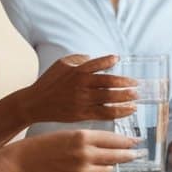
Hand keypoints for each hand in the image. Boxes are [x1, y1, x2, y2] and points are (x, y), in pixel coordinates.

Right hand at [9, 129, 141, 171]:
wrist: (23, 163)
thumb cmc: (44, 144)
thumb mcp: (69, 134)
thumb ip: (90, 139)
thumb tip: (112, 145)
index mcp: (82, 137)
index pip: (114, 139)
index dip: (127, 141)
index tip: (137, 141)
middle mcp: (86, 155)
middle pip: (117, 156)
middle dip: (128, 155)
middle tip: (137, 154)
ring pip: (108, 169)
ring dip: (109, 165)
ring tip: (106, 161)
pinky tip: (88, 170)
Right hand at [23, 54, 137, 123]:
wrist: (35, 103)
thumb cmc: (49, 83)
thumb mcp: (61, 64)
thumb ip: (77, 59)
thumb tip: (91, 57)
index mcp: (77, 71)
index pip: (98, 63)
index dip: (109, 60)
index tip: (118, 59)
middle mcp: (82, 85)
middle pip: (109, 83)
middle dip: (126, 83)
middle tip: (137, 84)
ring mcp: (83, 100)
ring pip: (110, 99)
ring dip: (126, 97)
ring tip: (136, 97)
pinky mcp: (83, 114)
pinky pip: (105, 113)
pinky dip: (120, 112)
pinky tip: (129, 110)